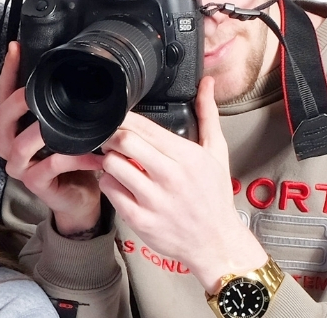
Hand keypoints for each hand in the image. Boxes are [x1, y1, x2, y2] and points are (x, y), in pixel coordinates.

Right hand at [0, 42, 106, 235]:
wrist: (80, 199)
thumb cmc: (72, 161)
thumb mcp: (65, 129)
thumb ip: (60, 108)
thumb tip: (74, 74)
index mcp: (13, 129)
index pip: (3, 96)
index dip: (8, 72)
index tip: (16, 48)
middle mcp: (8, 146)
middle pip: (4, 118)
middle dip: (20, 100)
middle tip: (37, 89)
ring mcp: (19, 166)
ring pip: (21, 144)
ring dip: (43, 131)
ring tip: (67, 123)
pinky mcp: (34, 184)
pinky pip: (51, 166)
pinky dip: (75, 158)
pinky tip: (96, 155)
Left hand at [97, 77, 265, 292]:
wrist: (216, 243)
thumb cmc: (214, 197)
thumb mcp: (217, 153)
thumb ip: (208, 116)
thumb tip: (207, 84)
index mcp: (187, 157)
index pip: (143, 126)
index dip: (124, 119)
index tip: (118, 118)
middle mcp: (170, 177)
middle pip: (123, 141)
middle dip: (112, 136)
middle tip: (111, 138)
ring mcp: (154, 200)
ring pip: (112, 165)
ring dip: (108, 160)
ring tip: (117, 160)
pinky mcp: (140, 220)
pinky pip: (110, 191)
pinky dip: (109, 183)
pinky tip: (119, 182)